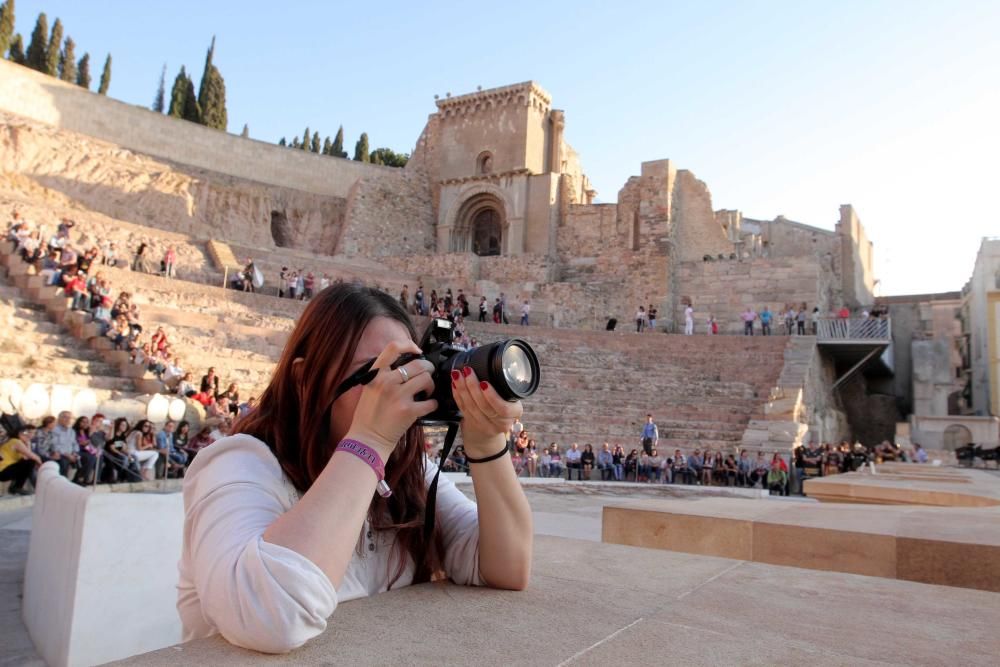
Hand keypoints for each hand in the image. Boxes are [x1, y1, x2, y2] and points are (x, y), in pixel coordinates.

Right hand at [344, 340, 436, 459]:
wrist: (366, 439)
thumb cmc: (368, 415)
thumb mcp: (369, 388)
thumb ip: (384, 375)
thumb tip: (405, 366)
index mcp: (376, 374)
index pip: (393, 348)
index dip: (409, 344)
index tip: (417, 350)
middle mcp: (387, 382)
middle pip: (418, 364)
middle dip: (429, 368)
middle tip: (428, 375)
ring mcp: (398, 396)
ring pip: (426, 379)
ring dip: (431, 386)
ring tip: (427, 392)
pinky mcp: (408, 411)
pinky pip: (431, 402)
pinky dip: (433, 404)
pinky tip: (428, 406)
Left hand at [451, 366, 521, 458]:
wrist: (491, 432)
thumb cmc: (503, 409)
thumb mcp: (512, 399)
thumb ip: (506, 388)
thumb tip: (497, 363)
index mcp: (514, 413)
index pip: (504, 408)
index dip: (492, 396)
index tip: (484, 383)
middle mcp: (500, 422)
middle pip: (484, 406)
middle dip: (473, 387)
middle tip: (467, 371)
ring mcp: (485, 425)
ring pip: (471, 407)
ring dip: (462, 389)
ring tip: (457, 374)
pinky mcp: (472, 424)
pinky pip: (463, 408)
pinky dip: (457, 395)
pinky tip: (454, 384)